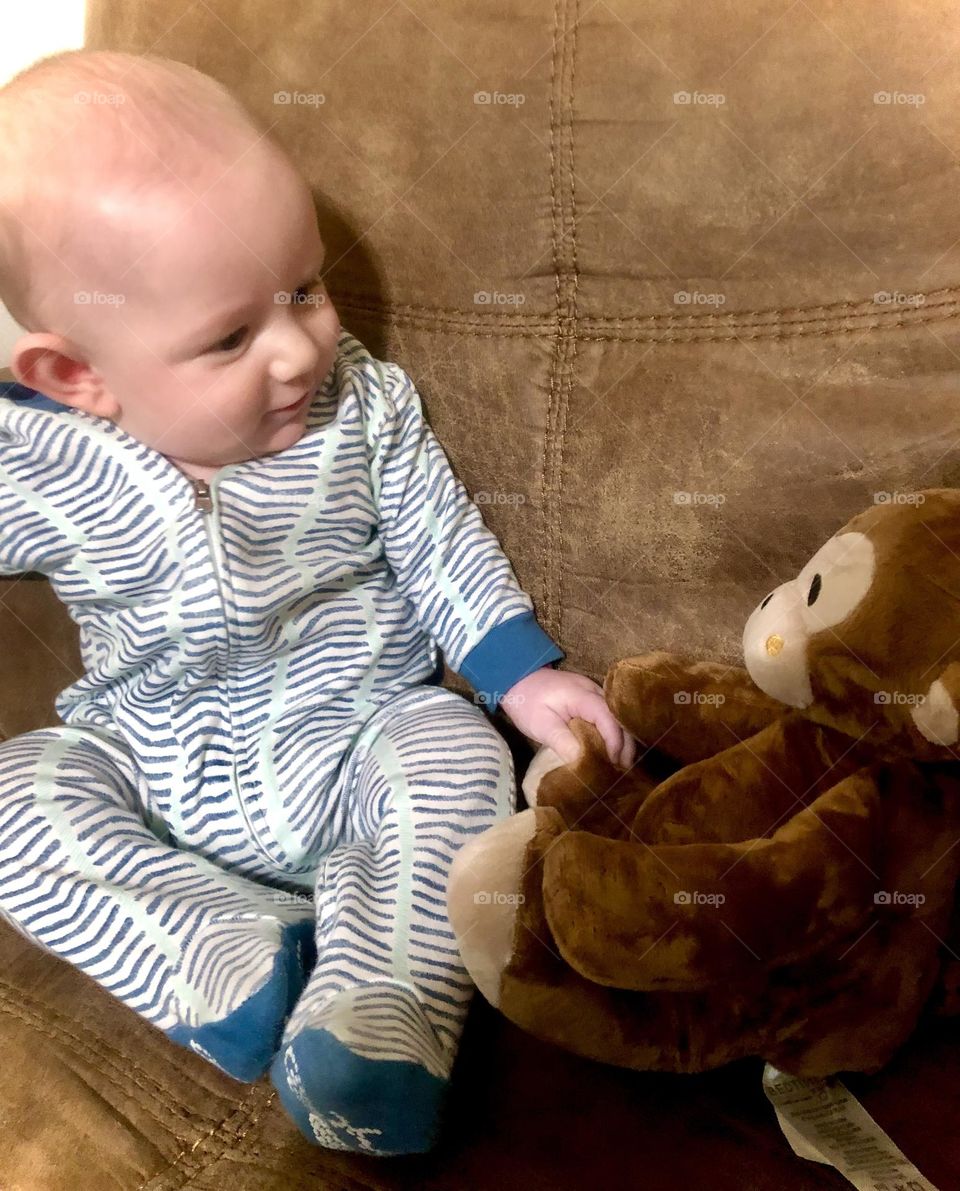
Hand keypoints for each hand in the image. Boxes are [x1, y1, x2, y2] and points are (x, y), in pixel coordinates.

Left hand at [498, 666, 637, 768]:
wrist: (517, 679)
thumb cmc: (527, 702)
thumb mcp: (540, 725)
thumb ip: (562, 741)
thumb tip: (582, 762)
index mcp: (582, 695)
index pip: (608, 718)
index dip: (614, 741)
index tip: (612, 763)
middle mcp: (594, 691)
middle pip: (619, 718)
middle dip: (624, 744)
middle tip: (623, 770)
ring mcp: (594, 693)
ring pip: (617, 717)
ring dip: (622, 740)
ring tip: (620, 765)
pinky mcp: (591, 699)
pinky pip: (609, 716)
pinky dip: (613, 734)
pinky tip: (611, 751)